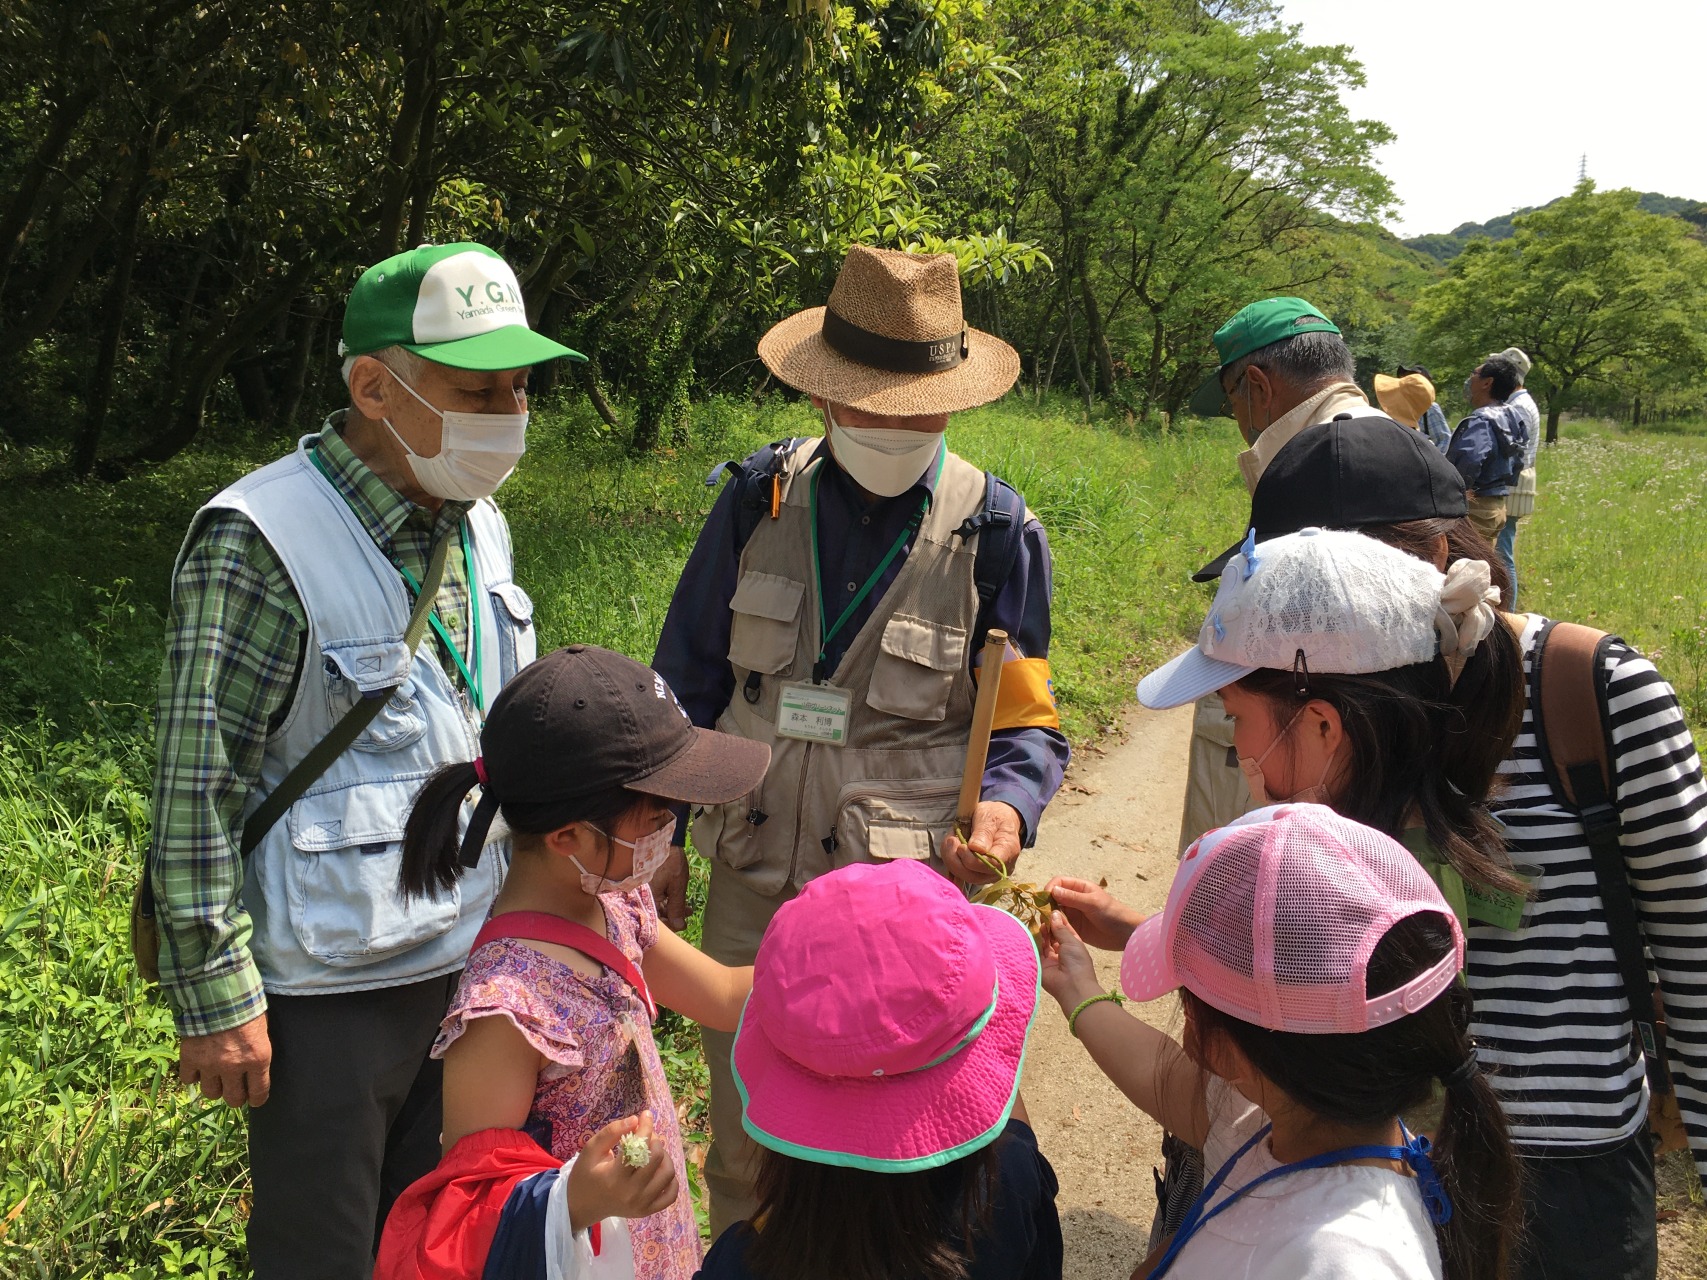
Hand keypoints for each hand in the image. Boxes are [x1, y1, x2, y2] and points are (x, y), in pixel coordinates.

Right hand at [178, 1012, 271, 1106]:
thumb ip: (257, 1050)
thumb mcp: (263, 1028)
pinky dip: (193, 1075)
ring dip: (215, 1086)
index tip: (255, 1099)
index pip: (259, 1092)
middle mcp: (234, 1067)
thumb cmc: (247, 1005)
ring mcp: (210, 1065)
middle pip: (233, 1099)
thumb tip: (255, 1065)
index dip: (257, 1098)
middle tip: (235, 1089)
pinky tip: (198, 1067)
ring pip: (211, 1093)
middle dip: (236, 1096)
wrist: (217, 992)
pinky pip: (189, 1080)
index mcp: (257, 1059)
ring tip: (217, 1077)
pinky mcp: (190, 1059)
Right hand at [567, 1111, 678, 1233]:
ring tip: (652, 1152)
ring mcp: (641, 1205)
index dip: (646, 1127)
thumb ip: (612, 1132)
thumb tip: (636, 1119)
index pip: (640, 1147)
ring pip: (668, 1174)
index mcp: (615, 1178)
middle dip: (654, 1140)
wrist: (581, 1206)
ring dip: (664, 1157)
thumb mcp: (591, 1149)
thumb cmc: (585, 1174)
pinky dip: (671, 1180)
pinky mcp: (647, 1211)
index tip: (645, 1115)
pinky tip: (659, 1171)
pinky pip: (671, 1195)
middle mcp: (631, 1194)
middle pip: (657, 1158)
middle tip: (646, 1136)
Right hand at [650, 845, 688, 931]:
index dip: (671, 926)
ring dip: (671, 909)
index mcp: (647, 898)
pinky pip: (655, 899)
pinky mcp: (647, 886)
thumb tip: (679, 926)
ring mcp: (644, 891)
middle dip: (673, 917)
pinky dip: (667, 901)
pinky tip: (678, 900)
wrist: (662, 839)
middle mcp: (642, 896)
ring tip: (687, 908)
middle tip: (687, 917)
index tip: (684, 926)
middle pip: (656, 915)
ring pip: (657, 907)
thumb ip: (677, 907)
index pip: (657, 921)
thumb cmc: (670, 861)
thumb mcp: (677, 885)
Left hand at [942, 801, 1023, 884]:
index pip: (990, 865)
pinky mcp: (980, 875)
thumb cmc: (994, 816)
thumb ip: (983, 832)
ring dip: (952, 860)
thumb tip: (975, 848)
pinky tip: (951, 849)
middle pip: (975, 876)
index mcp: (1008, 851)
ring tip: (951, 841)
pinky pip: (963, 875)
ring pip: (966, 877)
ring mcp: (991, 874)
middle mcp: (1002, 868)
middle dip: (957, 861)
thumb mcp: (989, 817)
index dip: (972, 860)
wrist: (999, 820)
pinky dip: (953, 863)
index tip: (960, 845)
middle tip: (951, 840)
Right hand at [1040, 912, 1104, 1013]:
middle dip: (1049, 924)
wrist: (1072, 986)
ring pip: (1044, 942)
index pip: (1065, 929)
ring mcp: (1051, 959)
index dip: (1058, 919)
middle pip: (1053, 935)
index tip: (1051, 907)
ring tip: (1038, 919)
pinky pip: (1036, 950)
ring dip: (1042, 932)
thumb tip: (1053, 913)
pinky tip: (1032, 930)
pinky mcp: (1040, 964)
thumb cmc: (1077, 962)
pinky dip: (1034, 941)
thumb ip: (1061, 928)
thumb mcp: (1072, 941)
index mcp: (1074, 946)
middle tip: (1042, 912)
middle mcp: (1062, 951)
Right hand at [1045, 876, 1144, 951]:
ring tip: (1046, 926)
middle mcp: (1074, 899)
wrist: (1126, 934)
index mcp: (1080, 888)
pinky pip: (1059, 926)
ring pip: (1054, 912)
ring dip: (1048, 917)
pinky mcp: (1074, 928)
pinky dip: (1053, 928)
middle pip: (1053, 898)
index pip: (1059, 882)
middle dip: (1046, 905)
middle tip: (1043, 916)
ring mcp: (1073, 914)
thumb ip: (1073, 898)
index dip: (1050, 889)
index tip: (1044, 900)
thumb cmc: (1113, 914)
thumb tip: (1053, 891)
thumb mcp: (1093, 903)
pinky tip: (1050, 934)